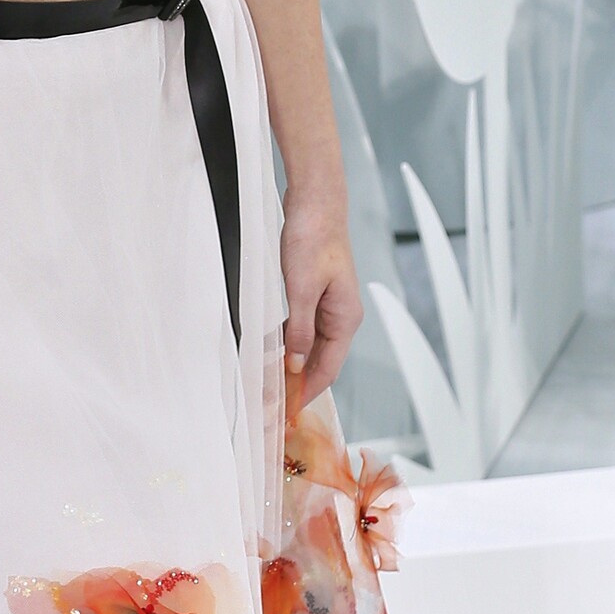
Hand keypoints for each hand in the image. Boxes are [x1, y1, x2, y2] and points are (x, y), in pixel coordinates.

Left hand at [279, 183, 363, 411]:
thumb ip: (300, 330)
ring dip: (291, 362)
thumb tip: (297, 364)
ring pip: (309, 344)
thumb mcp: (301, 289)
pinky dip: (288, 339)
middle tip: (272, 403)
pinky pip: (301, 325)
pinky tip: (271, 348)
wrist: (315, 202)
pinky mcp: (314, 291)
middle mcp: (341, 315)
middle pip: (320, 360)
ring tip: (269, 382)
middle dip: (297, 383)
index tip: (287, 412)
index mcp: (345, 318)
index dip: (307, 392)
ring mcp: (328, 303)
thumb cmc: (314, 238)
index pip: (327, 369)